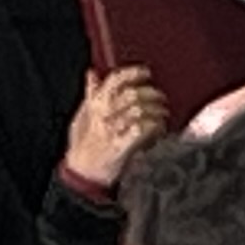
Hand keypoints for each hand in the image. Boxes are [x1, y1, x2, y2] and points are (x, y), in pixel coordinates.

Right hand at [60, 67, 171, 195]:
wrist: (82, 173)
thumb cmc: (82, 145)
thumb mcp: (82, 116)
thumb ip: (90, 94)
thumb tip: (92, 73)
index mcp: (93, 106)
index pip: (113, 81)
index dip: (131, 73)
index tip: (145, 72)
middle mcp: (103, 116)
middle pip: (130, 94)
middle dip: (150, 92)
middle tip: (160, 96)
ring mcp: (112, 131)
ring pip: (138, 111)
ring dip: (155, 110)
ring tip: (162, 112)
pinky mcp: (122, 146)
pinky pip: (141, 130)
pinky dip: (154, 126)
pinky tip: (160, 126)